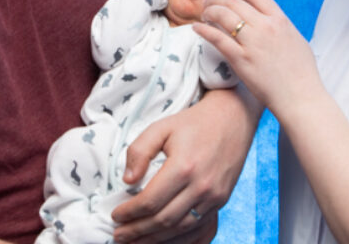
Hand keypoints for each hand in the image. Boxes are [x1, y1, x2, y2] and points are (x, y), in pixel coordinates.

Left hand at [111, 89, 255, 242]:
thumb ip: (139, 151)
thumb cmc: (193, 123)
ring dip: (155, 240)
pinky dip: (180, 240)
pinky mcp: (221, 201)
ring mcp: (215, 197)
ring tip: (135, 242)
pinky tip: (163, 241)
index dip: (129, 213)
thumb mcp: (161, 128)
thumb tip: (127, 180)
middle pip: (164, 220)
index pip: (150, 201)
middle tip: (118, 235)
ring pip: (181, 229)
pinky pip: (199, 229)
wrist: (232, 118)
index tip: (115, 216)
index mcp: (183, 167)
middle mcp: (201, 186)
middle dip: (137, 231)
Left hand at [193, 0, 323, 114]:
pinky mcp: (241, 60)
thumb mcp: (297, 40)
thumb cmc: (303, 74)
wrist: (301, 98)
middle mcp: (266, 27)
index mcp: (280, 20)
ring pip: (223, 15)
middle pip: (235, 2)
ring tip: (204, 14)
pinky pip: (217, 38)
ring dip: (210, 11)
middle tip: (209, 2)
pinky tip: (197, 28)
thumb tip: (274, 21)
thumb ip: (283, 27)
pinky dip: (204, 30)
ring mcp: (253, 42)